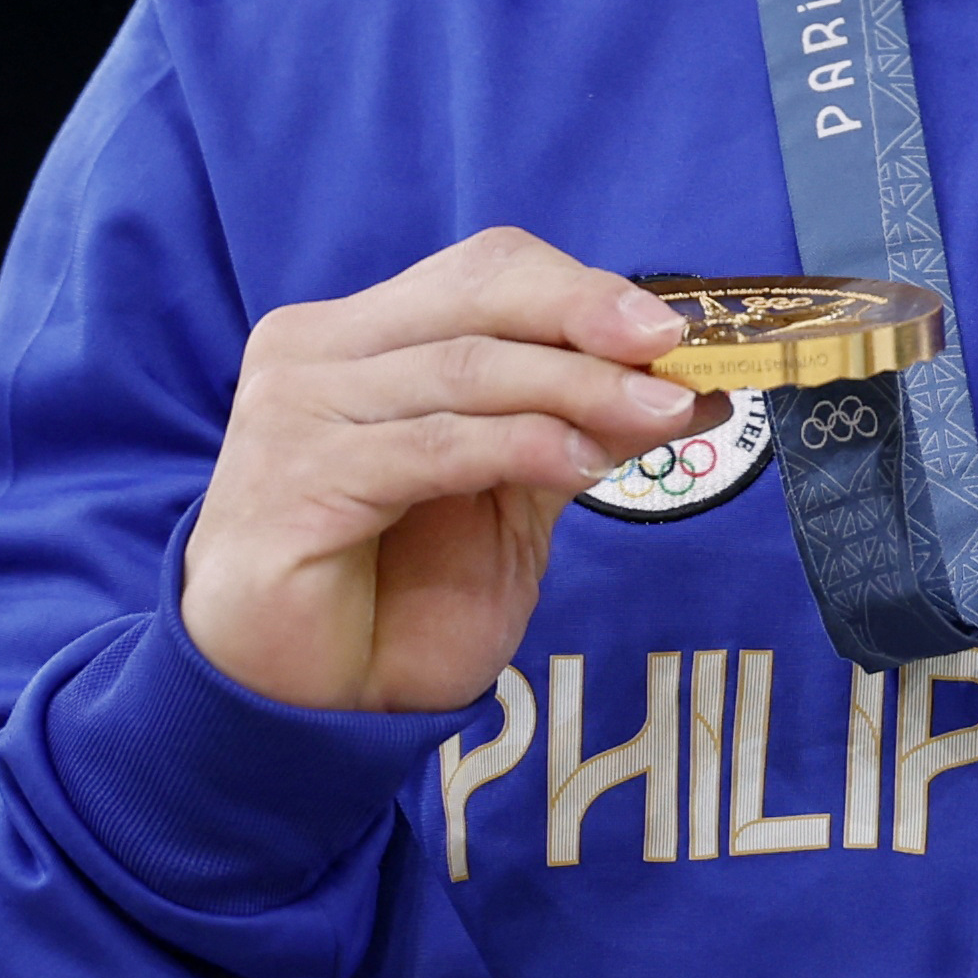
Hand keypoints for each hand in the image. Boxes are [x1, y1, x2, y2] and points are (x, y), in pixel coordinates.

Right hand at [177, 228, 716, 714]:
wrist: (310, 706)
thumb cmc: (397, 592)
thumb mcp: (508, 495)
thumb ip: (574, 428)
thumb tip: (686, 387)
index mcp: (357, 333)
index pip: (482, 271)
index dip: (579, 289)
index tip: (671, 326)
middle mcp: (314, 353)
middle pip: (474, 300)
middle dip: (587, 320)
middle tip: (674, 351)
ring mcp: (293, 411)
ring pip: (464, 370)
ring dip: (579, 388)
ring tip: (662, 415)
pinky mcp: (291, 482)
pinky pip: (432, 446)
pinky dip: (520, 445)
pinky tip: (583, 464)